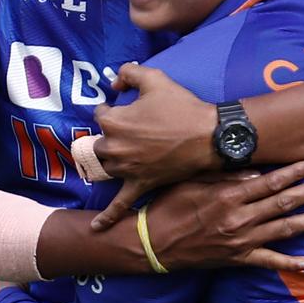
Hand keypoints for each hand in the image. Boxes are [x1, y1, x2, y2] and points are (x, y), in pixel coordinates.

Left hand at [91, 63, 219, 228]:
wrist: (207, 136)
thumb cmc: (181, 107)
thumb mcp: (154, 78)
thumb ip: (128, 72)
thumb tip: (114, 83)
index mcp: (113, 121)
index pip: (101, 114)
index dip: (114, 109)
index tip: (129, 108)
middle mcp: (114, 147)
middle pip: (101, 142)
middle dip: (113, 135)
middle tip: (133, 131)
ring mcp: (126, 169)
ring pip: (109, 165)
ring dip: (115, 159)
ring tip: (129, 153)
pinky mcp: (140, 184)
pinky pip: (120, 205)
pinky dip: (108, 217)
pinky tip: (96, 229)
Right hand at [145, 160, 303, 270]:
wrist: (153, 244)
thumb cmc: (170, 205)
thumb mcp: (193, 182)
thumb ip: (226, 178)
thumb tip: (257, 173)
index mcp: (229, 196)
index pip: (270, 181)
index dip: (295, 172)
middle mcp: (240, 218)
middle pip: (284, 203)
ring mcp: (241, 241)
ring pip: (284, 230)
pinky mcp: (238, 258)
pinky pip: (269, 262)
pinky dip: (291, 263)